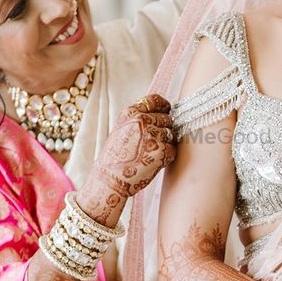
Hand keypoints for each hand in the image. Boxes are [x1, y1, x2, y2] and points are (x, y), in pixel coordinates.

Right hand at [78, 94, 174, 222]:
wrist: (108, 180)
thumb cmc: (115, 157)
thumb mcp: (121, 129)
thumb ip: (139, 119)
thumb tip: (163, 113)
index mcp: (131, 113)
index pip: (156, 100)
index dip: (164, 107)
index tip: (166, 112)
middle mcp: (142, 120)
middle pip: (167, 119)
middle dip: (164, 130)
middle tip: (151, 144)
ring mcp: (152, 135)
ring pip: (171, 135)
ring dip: (165, 144)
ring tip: (149, 154)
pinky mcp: (161, 151)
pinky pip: (173, 150)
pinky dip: (166, 157)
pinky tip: (152, 163)